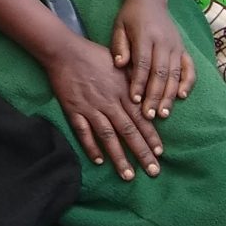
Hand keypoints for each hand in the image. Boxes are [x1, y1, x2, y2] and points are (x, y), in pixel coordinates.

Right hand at [43, 33, 165, 179]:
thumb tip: (151, 95)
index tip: (160, 153)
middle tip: (153, 172)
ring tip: (128, 175)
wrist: (65, 51)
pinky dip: (91, 147)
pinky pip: (83, 132)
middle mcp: (109, 103)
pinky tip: (99, 161)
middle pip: (128, 132)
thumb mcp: (121, 63)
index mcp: (122, 91)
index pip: (141, 118)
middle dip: (142, 153)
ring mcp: (90, 108)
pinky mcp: (74, 110)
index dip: (151, 137)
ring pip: (108, 137)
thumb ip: (136, 80)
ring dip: (119, 157)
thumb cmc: (94, 55)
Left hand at [109, 0, 193, 120]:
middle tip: (149, 115)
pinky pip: (189, 68)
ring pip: (175, 74)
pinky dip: (187, 83)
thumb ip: (119, 46)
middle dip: (155, 96)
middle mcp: (164, 42)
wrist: (150, 0)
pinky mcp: (183, 49)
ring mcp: (176, 46)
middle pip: (161, 73)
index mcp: (145, 35)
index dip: (139, 82)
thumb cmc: (130, 16)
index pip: (143, 63)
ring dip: (170, 95)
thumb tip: (118, 65)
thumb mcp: (119, 26)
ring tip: (163, 113)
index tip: (134, 100)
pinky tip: (182, 96)